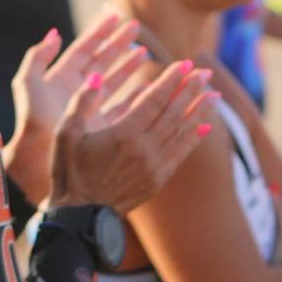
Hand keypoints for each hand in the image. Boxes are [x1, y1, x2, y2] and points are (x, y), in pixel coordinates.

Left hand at [5, 14, 147, 202]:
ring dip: (129, 66)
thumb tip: (55, 34)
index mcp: (61, 78)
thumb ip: (37, 57)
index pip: (84, 49)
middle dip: (119, 44)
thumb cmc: (31, 122)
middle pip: (102, 61)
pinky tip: (147, 86)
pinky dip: (134, 95)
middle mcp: (77, 91)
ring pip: (113, 81)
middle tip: (137, 27)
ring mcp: (90, 109)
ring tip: (146, 53)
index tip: (115, 16)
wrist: (35, 161)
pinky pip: (121, 106)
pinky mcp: (100, 126)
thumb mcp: (28, 85)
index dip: (99, 32)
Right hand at [48, 58, 218, 213]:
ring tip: (214, 94)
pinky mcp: (158, 180)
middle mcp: (144, 149)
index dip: (171, 81)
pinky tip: (206, 126)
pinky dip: (194, 138)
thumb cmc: (69, 173)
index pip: (154, 100)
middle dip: (191, 90)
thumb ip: (82, 103)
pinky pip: (181, 154)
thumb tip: (94, 76)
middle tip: (205, 72)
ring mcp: (154, 166)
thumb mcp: (66, 135)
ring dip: (199, 111)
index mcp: (123, 134)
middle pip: (174, 113)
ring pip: (182, 132)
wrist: (80, 217)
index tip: (185, 64)